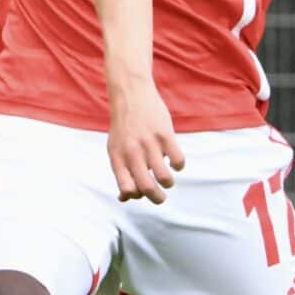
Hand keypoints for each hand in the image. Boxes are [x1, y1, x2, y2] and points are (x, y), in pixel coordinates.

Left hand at [107, 82, 183, 204]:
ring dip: (169, 183)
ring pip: (165, 177)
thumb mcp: (115, 149)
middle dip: (157, 198)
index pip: (127, 189)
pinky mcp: (165, 134)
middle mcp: (132, 153)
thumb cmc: (124, 128)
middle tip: (161, 197)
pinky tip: (174, 160)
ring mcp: (149, 144)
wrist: (131, 95)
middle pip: (147, 188)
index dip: (137, 196)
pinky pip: (178, 160)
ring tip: (167, 178)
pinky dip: (179, 165)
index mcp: (118, 158)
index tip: (142, 191)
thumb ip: (121, 174)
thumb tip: (124, 199)